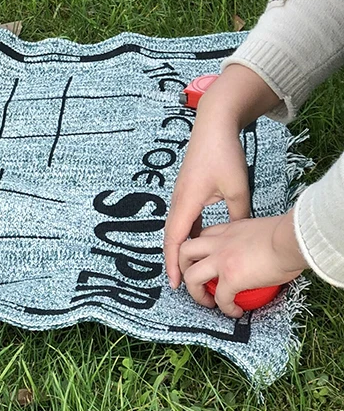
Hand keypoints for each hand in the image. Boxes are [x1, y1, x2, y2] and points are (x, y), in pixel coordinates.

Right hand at [164, 64, 280, 289]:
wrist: (213, 127)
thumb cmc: (223, 155)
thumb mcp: (238, 189)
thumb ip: (238, 216)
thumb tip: (239, 237)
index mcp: (187, 202)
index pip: (177, 240)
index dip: (174, 263)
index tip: (175, 282)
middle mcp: (178, 201)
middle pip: (171, 237)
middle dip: (172, 260)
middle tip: (177, 282)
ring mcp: (180, 195)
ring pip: (175, 228)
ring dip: (178, 247)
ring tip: (184, 267)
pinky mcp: (186, 191)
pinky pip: (183, 218)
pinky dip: (185, 233)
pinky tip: (195, 242)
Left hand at [178, 213, 306, 317]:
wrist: (293, 239)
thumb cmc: (289, 235)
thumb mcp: (263, 230)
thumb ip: (255, 239)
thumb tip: (268, 253)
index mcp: (228, 230)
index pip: (203, 236)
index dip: (199, 250)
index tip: (206, 262)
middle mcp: (219, 243)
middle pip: (184, 252)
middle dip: (183, 268)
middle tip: (194, 282)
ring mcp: (221, 260)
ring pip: (191, 275)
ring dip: (195, 292)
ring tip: (208, 302)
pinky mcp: (231, 277)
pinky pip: (220, 297)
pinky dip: (225, 307)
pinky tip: (234, 311)